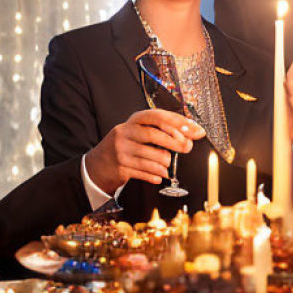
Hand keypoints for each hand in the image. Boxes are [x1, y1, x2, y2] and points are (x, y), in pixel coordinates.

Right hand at [85, 108, 204, 192]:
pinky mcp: (120, 167)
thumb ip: (162, 130)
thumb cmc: (126, 145)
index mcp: (134, 120)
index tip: (194, 130)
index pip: (157, 116)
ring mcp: (121, 150)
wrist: (98, 164)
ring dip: (165, 162)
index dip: (178, 122)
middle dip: (175, 142)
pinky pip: (144, 172)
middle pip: (154, 135)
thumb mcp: (139, 131)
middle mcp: (125, 132)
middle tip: (187, 147)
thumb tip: (191, 133)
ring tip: (168, 165)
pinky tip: (160, 175)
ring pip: (151, 156)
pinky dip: (156, 174)